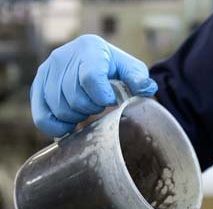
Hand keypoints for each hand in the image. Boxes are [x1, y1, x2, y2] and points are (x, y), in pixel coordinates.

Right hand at [31, 34, 157, 136]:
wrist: (96, 65)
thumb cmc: (117, 71)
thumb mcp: (132, 71)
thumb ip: (139, 79)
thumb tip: (146, 87)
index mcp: (90, 49)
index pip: (90, 78)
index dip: (102, 98)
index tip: (110, 101)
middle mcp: (64, 56)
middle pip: (74, 97)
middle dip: (91, 108)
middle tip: (98, 106)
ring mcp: (48, 70)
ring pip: (59, 108)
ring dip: (76, 116)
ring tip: (86, 110)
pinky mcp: (38, 86)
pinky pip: (41, 115)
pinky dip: (56, 127)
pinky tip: (69, 127)